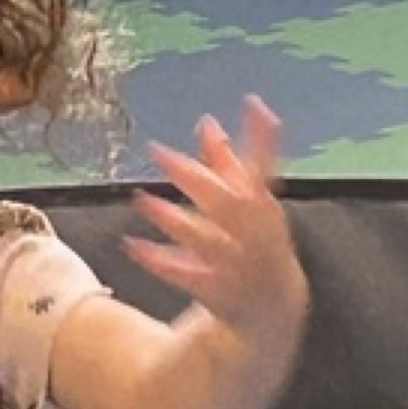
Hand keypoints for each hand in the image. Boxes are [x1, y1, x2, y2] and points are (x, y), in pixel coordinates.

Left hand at [126, 95, 308, 345]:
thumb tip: (208, 122)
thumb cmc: (260, 241)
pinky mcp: (218, 289)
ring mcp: (237, 263)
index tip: (252, 103)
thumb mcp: (252, 202)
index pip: (264, 167)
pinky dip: (159, 261)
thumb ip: (229, 162)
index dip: (261, 136)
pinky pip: (185, 275)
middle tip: (159, 153)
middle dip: (194, 176)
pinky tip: (132, 245)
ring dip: (173, 219)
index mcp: (263, 207)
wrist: (274, 305)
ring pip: (204, 240)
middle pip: (225, 202)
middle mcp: (253, 233)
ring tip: (142, 200)